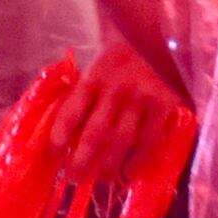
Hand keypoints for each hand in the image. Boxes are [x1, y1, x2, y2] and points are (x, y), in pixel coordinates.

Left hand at [48, 44, 189, 185]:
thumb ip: (83, 97)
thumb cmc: (119, 60)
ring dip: (108, 167)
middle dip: (82, 161)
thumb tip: (65, 136)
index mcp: (93, 78)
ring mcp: (142, 99)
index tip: (53, 157)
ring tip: (101, 180)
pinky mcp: (164, 107)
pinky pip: (149, 142)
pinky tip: (128, 172)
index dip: (60, 138)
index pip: (71, 112)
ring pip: (121, 142)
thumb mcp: (96, 69)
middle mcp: (116, 89)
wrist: (158, 37)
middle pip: (95, 134)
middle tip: (75, 177)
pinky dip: (138, 161)